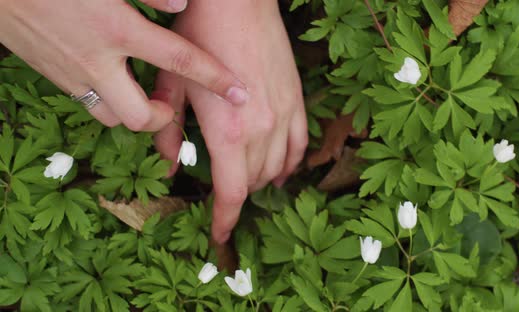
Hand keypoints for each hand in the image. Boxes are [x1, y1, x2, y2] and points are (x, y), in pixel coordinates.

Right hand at [0, 0, 247, 130]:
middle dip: (165, 119)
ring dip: (135, 113)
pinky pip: (91, 106)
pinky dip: (110, 103)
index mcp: (118, 27)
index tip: (241, 95)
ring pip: (114, 118)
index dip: (216, 79)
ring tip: (145, 93)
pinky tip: (115, 82)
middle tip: (172, 106)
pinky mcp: (56, 80)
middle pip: (142, 116)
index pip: (180, 61)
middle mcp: (98, 60)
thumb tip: (181, 4)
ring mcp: (73, 75)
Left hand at [153, 0, 307, 242]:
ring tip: (245, 182)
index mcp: (229, 133)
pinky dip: (290, 163)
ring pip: (276, 168)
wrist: (238, 2)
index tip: (218, 235)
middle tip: (219, 197)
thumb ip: (169, 132)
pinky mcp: (296, 102)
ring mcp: (284, 117)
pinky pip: (299, 145)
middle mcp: (262, 132)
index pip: (231, 195)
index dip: (224, 221)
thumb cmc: (200, 37)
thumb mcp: (173, 85)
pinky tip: (283, 170)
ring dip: (259, 181)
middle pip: (252, 183)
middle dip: (234, 196)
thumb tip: (169, 166)